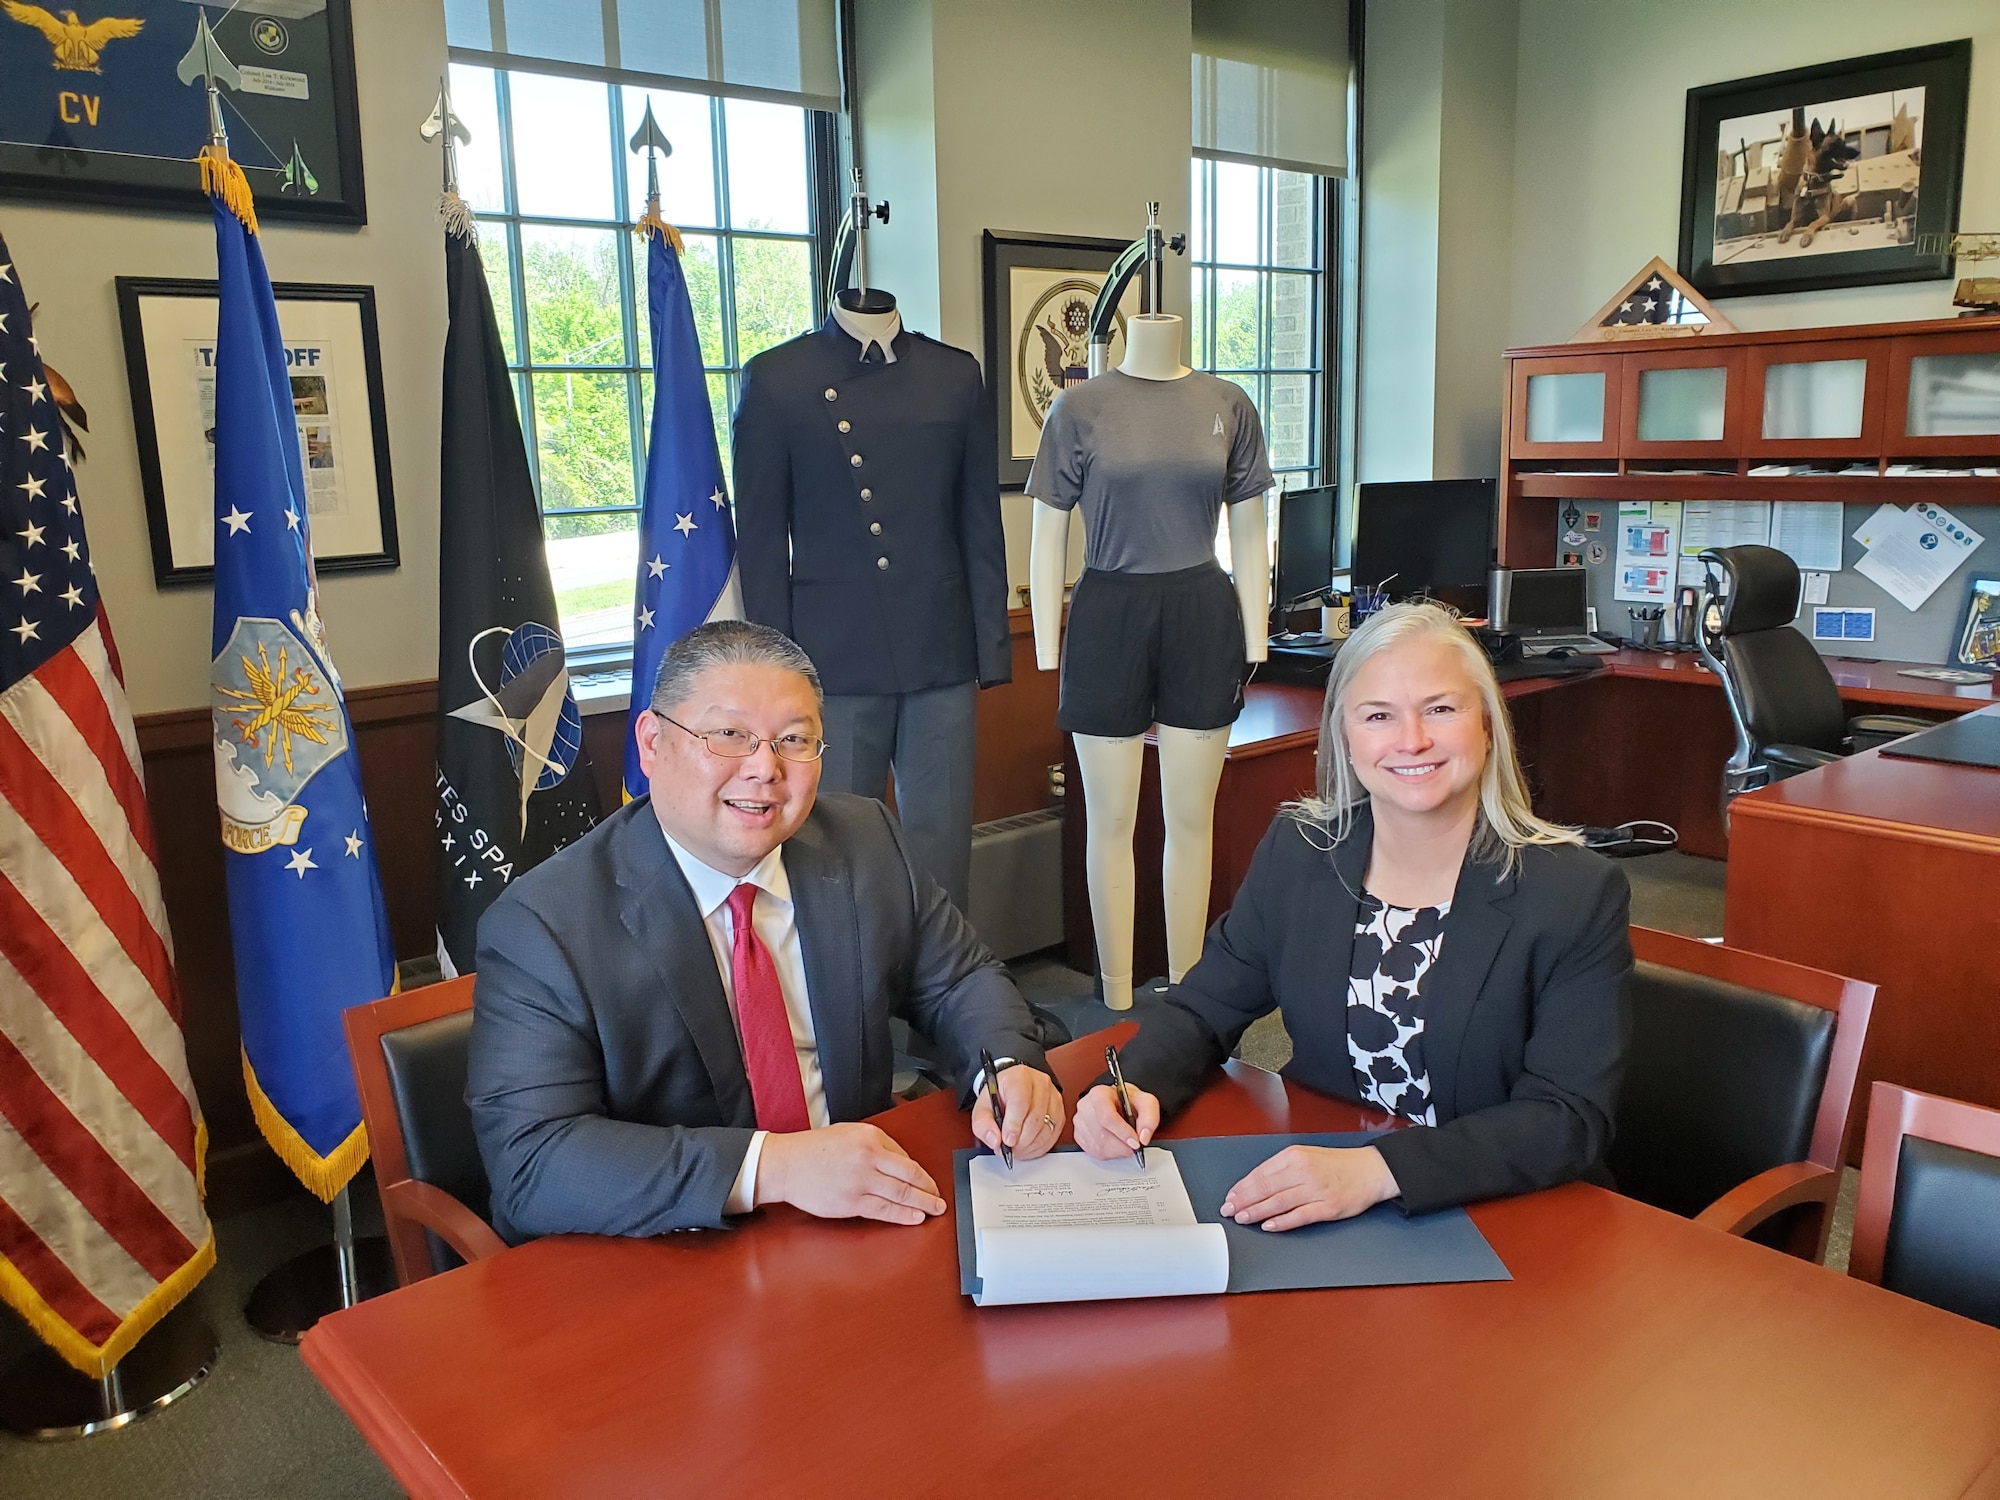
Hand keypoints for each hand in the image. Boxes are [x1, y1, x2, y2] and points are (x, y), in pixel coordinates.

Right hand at [754, 1123, 944, 1224]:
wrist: (787, 1164)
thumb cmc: (815, 1149)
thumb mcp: (851, 1133)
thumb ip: (879, 1145)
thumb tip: (902, 1164)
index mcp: (870, 1137)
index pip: (906, 1158)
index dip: (922, 1174)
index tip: (930, 1183)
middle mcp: (868, 1158)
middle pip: (909, 1177)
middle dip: (929, 1191)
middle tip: (940, 1200)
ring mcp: (860, 1181)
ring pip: (900, 1194)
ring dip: (922, 1204)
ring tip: (933, 1210)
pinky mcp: (850, 1202)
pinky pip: (883, 1210)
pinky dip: (902, 1215)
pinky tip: (914, 1217)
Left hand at [973, 1065, 1065, 1160]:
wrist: (1012, 1090)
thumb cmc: (1000, 1096)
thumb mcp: (983, 1107)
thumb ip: (983, 1124)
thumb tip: (995, 1140)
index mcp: (1019, 1077)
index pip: (1020, 1101)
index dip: (1014, 1124)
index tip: (1007, 1140)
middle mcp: (1040, 1084)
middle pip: (1035, 1118)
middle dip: (1021, 1140)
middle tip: (1009, 1148)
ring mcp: (1053, 1098)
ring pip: (1046, 1129)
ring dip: (1030, 1145)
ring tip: (1017, 1149)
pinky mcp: (1060, 1112)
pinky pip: (1054, 1135)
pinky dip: (1040, 1147)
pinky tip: (1028, 1147)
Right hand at [1073, 1082, 1159, 1160]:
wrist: (1118, 1102)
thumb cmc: (1128, 1101)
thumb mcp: (1146, 1102)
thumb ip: (1150, 1118)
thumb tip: (1143, 1137)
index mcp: (1099, 1094)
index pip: (1107, 1116)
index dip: (1122, 1132)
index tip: (1135, 1142)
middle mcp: (1085, 1107)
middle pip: (1102, 1134)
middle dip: (1123, 1145)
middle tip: (1135, 1145)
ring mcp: (1080, 1122)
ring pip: (1098, 1146)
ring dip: (1117, 1151)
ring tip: (1126, 1144)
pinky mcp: (1079, 1136)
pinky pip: (1094, 1152)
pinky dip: (1109, 1153)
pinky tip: (1116, 1145)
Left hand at [1219, 1145, 1398, 1231]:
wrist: (1371, 1170)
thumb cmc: (1337, 1164)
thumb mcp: (1306, 1155)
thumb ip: (1281, 1168)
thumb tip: (1254, 1184)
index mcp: (1295, 1156)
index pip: (1260, 1173)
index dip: (1242, 1187)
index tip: (1231, 1197)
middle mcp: (1304, 1171)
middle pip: (1265, 1188)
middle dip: (1244, 1200)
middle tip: (1229, 1210)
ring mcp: (1316, 1190)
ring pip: (1279, 1202)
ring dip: (1257, 1211)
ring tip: (1242, 1218)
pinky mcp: (1327, 1207)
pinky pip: (1300, 1216)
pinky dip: (1282, 1222)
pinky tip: (1268, 1226)